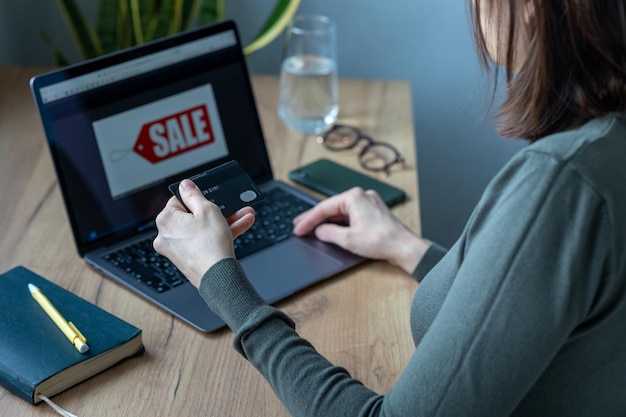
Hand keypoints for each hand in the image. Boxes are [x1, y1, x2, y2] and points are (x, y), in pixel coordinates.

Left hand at [153, 179, 254, 287]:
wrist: (218, 277)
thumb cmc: (210, 246)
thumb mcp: (207, 210)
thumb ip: (194, 194)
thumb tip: (185, 185)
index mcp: (165, 219)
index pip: (180, 200)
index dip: (198, 198)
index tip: (211, 199)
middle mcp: (166, 235)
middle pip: (193, 216)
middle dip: (217, 211)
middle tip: (232, 207)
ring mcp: (176, 249)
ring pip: (201, 229)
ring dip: (223, 222)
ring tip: (244, 216)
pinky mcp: (187, 259)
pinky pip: (203, 241)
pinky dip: (218, 236)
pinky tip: (238, 228)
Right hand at [293, 187, 429, 273]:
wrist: (405, 248)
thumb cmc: (382, 240)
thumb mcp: (347, 239)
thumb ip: (328, 233)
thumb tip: (319, 231)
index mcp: (354, 197)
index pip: (324, 208)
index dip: (308, 220)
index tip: (298, 229)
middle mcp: (362, 196)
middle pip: (332, 208)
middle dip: (314, 218)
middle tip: (299, 225)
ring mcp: (369, 204)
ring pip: (341, 212)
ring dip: (327, 221)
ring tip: (311, 228)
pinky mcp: (373, 213)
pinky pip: (351, 215)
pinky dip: (339, 223)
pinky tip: (331, 229)